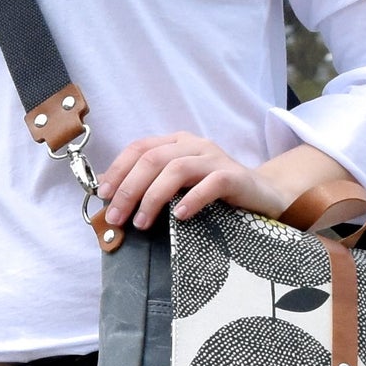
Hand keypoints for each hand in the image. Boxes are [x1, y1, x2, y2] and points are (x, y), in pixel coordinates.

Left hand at [93, 133, 292, 232]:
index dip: (118, 170)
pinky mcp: (234, 176)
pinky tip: (179, 216)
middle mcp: (194, 145)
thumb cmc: (214, 193)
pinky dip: (191, 199)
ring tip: (142, 223)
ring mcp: (215, 158)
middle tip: (117, 217)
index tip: (103, 195)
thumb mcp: (177, 185)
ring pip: (177, 169)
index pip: (139, 147)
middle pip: (153, 159)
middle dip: (129, 189)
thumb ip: (148, 183)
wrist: (262, 195)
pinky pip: (210, 184)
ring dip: (153, 197)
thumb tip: (108, 192)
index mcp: (176, 143)